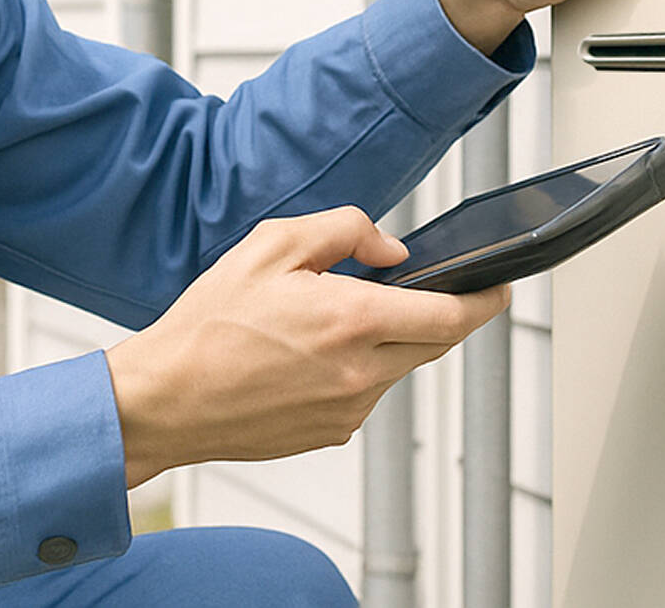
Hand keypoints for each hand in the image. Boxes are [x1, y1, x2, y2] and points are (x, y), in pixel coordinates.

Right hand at [104, 206, 506, 486]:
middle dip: (443, 314)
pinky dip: (358, 367)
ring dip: (390, 340)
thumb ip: (345, 231)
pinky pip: (366, 393)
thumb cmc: (209, 323)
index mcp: (351, 321)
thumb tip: (394, 252)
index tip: (500, 286)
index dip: (485, 300)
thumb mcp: (272, 244)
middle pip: (434, 343)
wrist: (164, 400)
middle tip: (430, 289)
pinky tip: (312, 352)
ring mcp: (347, 411)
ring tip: (336, 317)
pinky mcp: (330, 433)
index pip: (450, 316)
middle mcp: (359, 374)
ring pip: (398, 368)